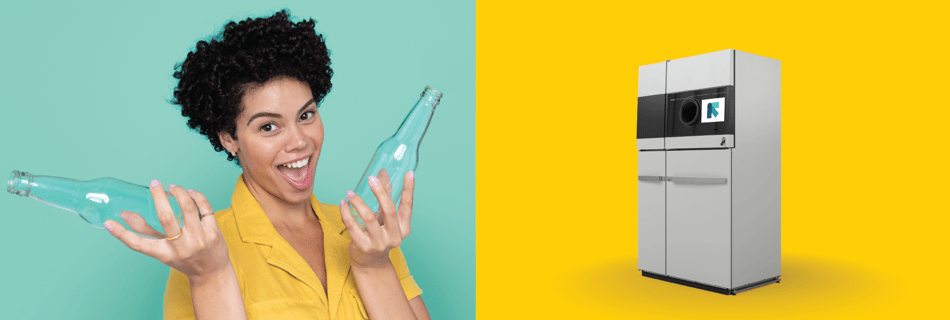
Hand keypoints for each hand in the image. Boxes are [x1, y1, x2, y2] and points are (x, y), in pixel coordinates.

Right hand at [105, 180, 230, 283]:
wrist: (211, 274)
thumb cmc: (183, 259)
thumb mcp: (162, 250)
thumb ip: (144, 231)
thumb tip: (123, 214)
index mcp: (163, 254)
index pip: (138, 245)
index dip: (121, 235)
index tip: (108, 222)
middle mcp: (180, 247)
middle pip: (165, 217)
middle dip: (158, 196)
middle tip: (154, 183)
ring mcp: (199, 239)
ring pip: (188, 207)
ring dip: (179, 192)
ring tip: (173, 188)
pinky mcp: (214, 233)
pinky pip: (205, 207)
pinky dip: (196, 196)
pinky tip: (190, 192)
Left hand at [340, 170, 414, 267]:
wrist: (370, 263)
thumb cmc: (379, 235)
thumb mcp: (385, 218)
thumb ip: (385, 197)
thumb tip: (383, 173)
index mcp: (404, 229)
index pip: (408, 206)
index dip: (409, 189)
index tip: (409, 173)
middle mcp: (394, 237)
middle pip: (389, 210)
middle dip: (380, 192)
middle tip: (371, 178)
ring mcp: (379, 243)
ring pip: (369, 217)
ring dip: (358, 202)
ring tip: (350, 193)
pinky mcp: (363, 247)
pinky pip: (352, 226)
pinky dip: (345, 213)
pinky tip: (342, 204)